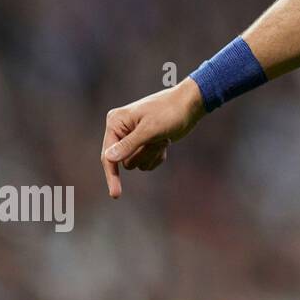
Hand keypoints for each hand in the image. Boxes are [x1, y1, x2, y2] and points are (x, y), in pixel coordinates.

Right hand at [101, 78, 205, 198]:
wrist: (190, 105)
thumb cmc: (170, 112)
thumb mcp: (151, 129)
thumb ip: (129, 145)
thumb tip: (109, 158)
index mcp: (116, 122)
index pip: (108, 155)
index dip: (112, 175)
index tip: (116, 195)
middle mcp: (121, 131)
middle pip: (124, 162)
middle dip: (144, 154)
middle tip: (159, 139)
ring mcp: (133, 138)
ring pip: (136, 163)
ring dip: (152, 154)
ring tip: (164, 138)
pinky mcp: (145, 144)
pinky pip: (146, 162)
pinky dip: (157, 156)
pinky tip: (166, 142)